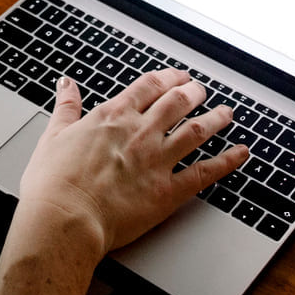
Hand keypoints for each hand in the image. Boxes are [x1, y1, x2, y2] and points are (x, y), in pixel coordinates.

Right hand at [17, 69, 248, 259]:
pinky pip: (205, 172)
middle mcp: (140, 133)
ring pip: (196, 131)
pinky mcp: (168, 191)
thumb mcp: (53, 136)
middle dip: (193, 93)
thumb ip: (66, 108)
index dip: (167, 78)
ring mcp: (157, 160)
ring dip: (215, 119)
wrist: (65, 218)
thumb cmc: (54, 183)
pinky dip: (226, 161)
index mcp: (113, 117)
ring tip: (226, 113)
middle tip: (202, 90)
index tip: (177, 76)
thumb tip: (67, 85)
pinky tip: (240, 154)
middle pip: (177, 102)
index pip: (148, 87)